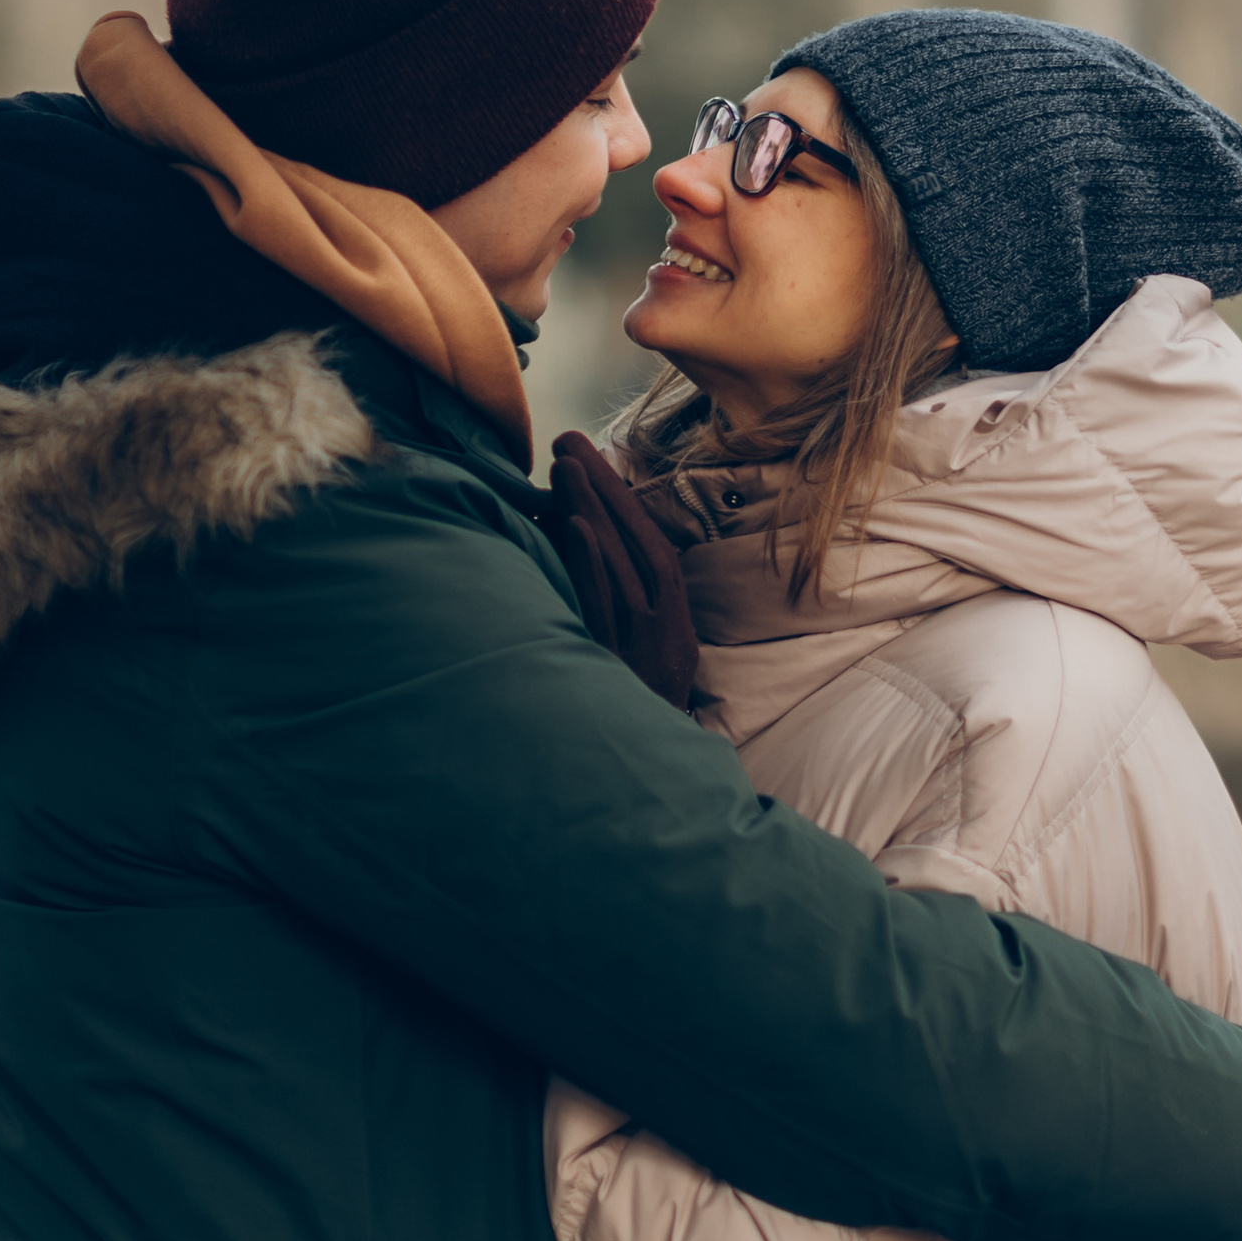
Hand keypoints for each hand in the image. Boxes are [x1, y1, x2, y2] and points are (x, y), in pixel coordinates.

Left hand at [548, 432, 702, 711]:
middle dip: (605, 492)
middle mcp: (663, 642)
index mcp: (675, 638)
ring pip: (619, 573)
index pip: (655, 555)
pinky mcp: (611, 671)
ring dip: (593, 514)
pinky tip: (572, 526)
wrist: (642, 800)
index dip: (626, 505)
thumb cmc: (633, 733)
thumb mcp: (640, 682)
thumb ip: (623, 627)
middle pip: (638, 551)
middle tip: (570, 440)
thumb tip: (589, 570)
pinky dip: (590, 566)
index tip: (594, 459)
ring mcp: (638, 656)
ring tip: (565, 464)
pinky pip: (602, 611)